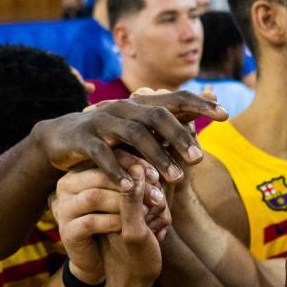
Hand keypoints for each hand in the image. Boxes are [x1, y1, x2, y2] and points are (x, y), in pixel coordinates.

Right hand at [34, 92, 221, 187]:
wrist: (60, 139)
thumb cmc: (109, 140)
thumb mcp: (138, 133)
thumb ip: (166, 128)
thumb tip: (202, 116)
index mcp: (140, 106)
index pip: (175, 99)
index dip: (200, 104)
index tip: (226, 115)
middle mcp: (124, 108)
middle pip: (157, 117)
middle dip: (180, 137)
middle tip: (200, 160)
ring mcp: (102, 122)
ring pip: (134, 135)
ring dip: (156, 157)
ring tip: (175, 179)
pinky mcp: (84, 140)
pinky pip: (104, 155)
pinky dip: (118, 171)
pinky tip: (132, 187)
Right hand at [52, 156, 169, 283]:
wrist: (110, 264)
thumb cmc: (124, 223)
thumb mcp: (134, 196)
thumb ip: (139, 175)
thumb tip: (158, 150)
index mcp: (82, 170)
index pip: (107, 158)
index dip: (135, 164)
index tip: (158, 177)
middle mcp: (67, 186)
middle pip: (100, 175)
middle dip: (131, 185)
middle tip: (157, 197)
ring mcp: (64, 208)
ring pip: (94, 197)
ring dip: (124, 204)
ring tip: (148, 212)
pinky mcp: (67, 231)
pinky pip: (90, 222)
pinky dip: (114, 223)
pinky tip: (131, 226)